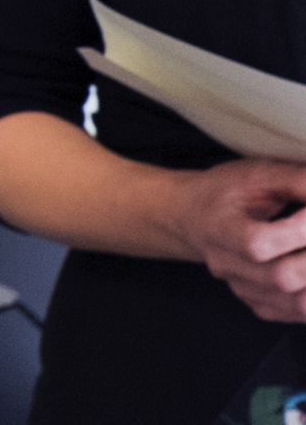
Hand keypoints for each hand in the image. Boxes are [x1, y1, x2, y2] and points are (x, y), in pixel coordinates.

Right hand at [165, 157, 305, 322]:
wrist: (192, 216)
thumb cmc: (224, 193)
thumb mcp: (256, 174)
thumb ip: (296, 181)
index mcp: (218, 229)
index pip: (258, 243)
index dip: (299, 230)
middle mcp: (226, 266)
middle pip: (282, 278)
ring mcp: (242, 289)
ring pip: (296, 302)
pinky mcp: (258, 304)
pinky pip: (298, 312)